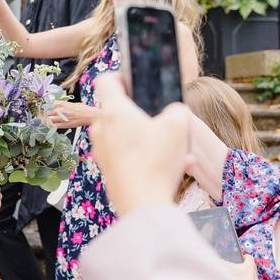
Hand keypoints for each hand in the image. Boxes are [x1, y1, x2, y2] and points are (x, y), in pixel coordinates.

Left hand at [48, 101, 97, 128]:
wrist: (90, 115)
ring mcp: (62, 118)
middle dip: (44, 114)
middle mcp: (61, 110)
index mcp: (62, 104)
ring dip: (46, 120)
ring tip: (45, 121)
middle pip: (47, 112)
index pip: (49, 104)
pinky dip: (51, 125)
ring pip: (49, 119)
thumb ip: (64, 105)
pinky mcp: (65, 124)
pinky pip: (54, 126)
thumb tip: (58, 106)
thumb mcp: (72, 103)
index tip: (43, 108)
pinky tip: (50, 125)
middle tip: (42, 116)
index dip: (45, 107)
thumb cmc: (83, 109)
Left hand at [89, 72, 188, 215]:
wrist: (142, 203)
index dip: (120, 75)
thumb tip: (172, 111)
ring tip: (169, 146)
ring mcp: (100, 149)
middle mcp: (100, 129)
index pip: (105, 80)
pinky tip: (166, 164)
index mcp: (113, 112)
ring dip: (143, 134)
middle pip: (115, 109)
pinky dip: (141, 153)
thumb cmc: (157, 161)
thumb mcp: (179, 125)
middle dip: (138, 110)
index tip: (136, 82)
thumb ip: (176, 108)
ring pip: (121, 132)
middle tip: (159, 117)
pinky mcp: (106, 167)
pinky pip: (123, 152)